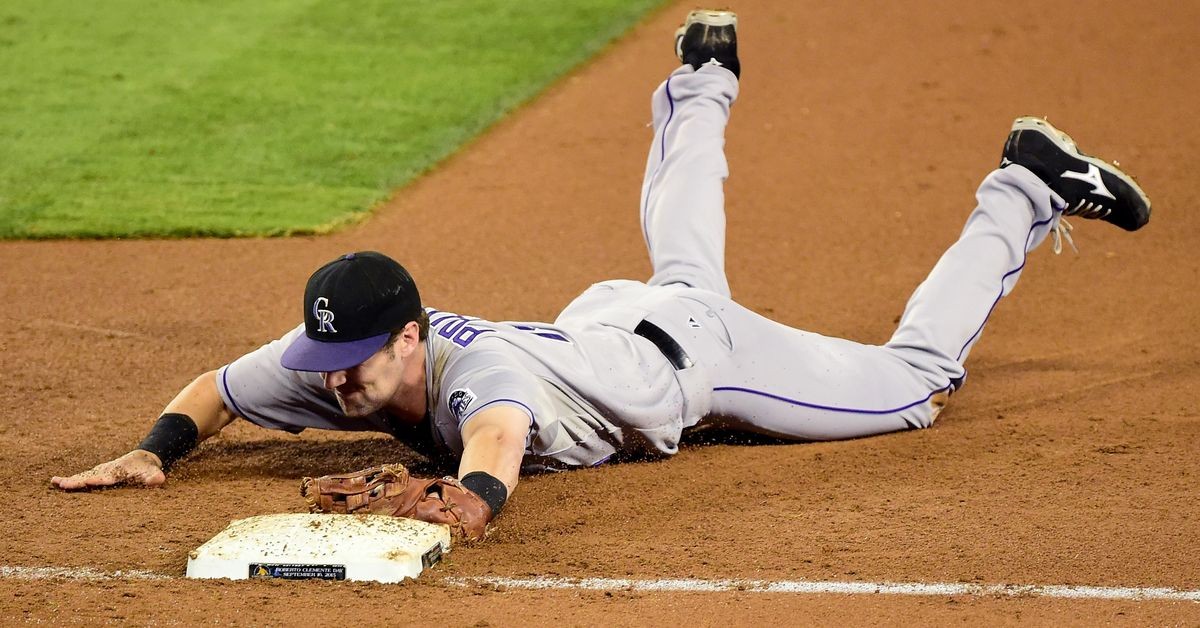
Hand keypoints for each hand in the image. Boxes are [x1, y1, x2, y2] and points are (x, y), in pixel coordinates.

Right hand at [50, 450, 166, 490]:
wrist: (142, 458)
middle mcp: (105, 472)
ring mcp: (99, 472)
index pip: (106, 478)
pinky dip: (70, 480)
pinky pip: (82, 477)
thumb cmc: (147, 468)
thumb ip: (154, 476)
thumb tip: (159, 480)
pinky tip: (56, 482)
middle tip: (64, 484)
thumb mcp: (152, 472)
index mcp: (117, 473)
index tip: (88, 481)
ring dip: (70, 481)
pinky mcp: (96, 474)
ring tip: (55, 482)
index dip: (98, 480)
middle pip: (90, 476)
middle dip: (78, 481)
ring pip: (82, 476)